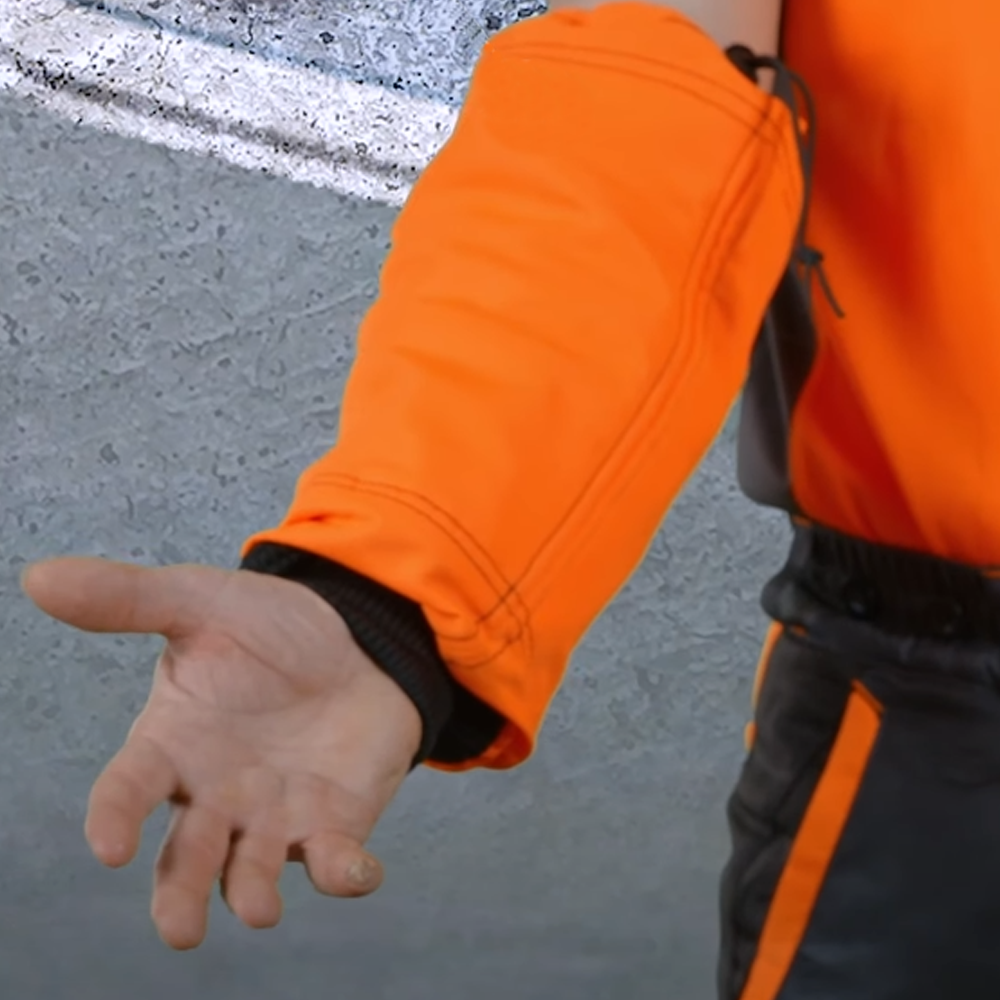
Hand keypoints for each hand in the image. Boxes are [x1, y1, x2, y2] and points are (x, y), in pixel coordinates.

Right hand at [21, 556, 421, 948]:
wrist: (356, 637)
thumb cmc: (269, 628)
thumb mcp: (201, 602)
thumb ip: (128, 597)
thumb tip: (40, 575)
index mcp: (174, 744)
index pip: (130, 787)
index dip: (114, 816)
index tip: (107, 844)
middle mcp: (216, 792)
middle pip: (186, 855)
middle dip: (180, 891)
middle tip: (181, 928)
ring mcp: (274, 814)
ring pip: (251, 870)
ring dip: (252, 893)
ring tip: (258, 910)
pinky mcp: (332, 821)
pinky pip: (334, 860)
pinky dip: (343, 873)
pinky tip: (356, 872)